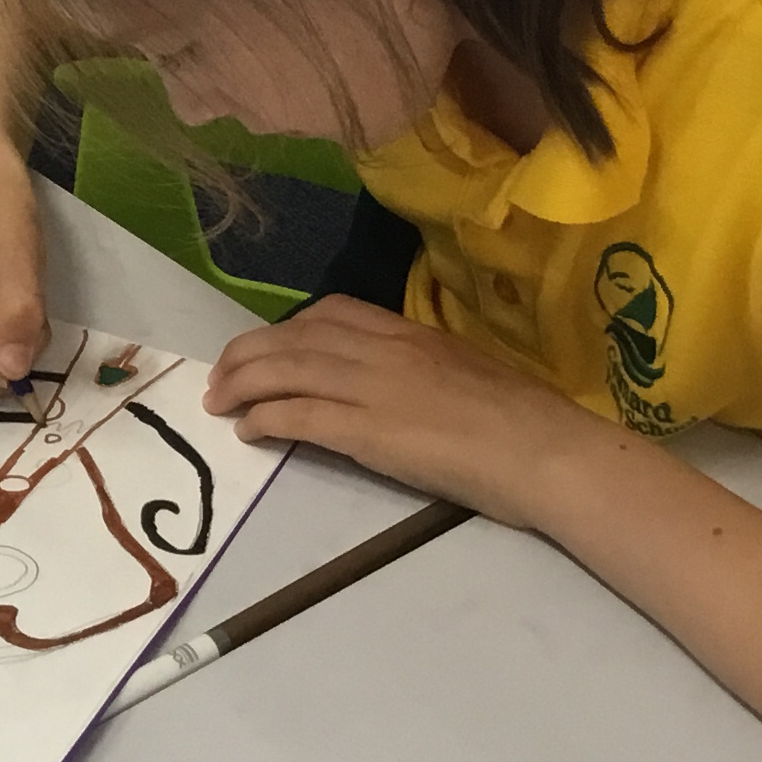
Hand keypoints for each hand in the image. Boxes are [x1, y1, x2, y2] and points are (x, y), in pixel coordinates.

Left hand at [203, 294, 615, 527]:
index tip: (265, 345)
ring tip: (218, 402)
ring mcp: (372, 388)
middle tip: (219, 376)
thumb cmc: (522, 420)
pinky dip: (265, 419)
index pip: (330, 312)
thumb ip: (422, 368)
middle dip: (248, 354)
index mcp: (409, 333)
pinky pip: (300, 416)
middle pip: (294, 338)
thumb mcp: (465, 370)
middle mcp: (382, 350)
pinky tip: (248, 431)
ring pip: (286, 371)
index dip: (287, 327)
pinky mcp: (367, 431)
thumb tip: (398, 383)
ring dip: (242, 384)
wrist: (544, 449)